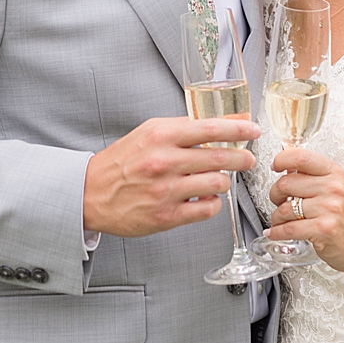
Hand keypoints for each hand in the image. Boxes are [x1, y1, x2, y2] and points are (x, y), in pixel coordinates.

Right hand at [83, 116, 259, 237]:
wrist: (91, 193)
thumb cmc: (121, 162)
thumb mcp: (148, 133)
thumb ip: (182, 128)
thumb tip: (219, 126)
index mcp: (161, 136)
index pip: (211, 128)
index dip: (238, 129)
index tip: (253, 131)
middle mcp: (165, 162)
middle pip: (220, 157)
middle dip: (241, 159)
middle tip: (248, 160)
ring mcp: (166, 190)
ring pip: (217, 184)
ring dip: (224, 182)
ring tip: (218, 179)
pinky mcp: (166, 216)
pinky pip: (207, 209)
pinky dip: (213, 203)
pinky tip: (205, 198)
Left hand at [264, 145, 343, 275]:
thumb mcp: (333, 187)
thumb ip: (311, 175)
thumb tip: (284, 163)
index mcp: (334, 173)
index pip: (302, 157)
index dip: (282, 160)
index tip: (275, 166)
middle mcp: (334, 188)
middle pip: (286, 183)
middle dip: (275, 194)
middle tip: (278, 200)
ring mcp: (330, 209)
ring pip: (285, 208)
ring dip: (276, 217)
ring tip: (280, 220)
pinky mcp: (324, 229)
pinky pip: (289, 229)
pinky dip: (277, 232)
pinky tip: (275, 232)